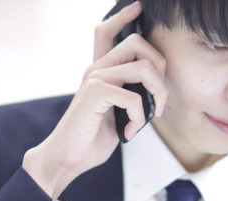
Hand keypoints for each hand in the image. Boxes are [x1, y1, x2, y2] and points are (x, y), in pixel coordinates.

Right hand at [23, 0, 168, 198]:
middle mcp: (95, 69)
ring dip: (157, 95)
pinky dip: (140, 118)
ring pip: (143, 67)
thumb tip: (157, 90)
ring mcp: (94, 79)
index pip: (106, 31)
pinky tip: (131, 132)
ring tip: (151, 117)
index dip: (123, 15)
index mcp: (99, 71)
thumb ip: (131, 95)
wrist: (67, 159)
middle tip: (160, 98)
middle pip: (137, 42)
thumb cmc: (91, 138)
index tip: (138, 7)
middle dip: (160, 68)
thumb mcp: (116, 113)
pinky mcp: (95, 94)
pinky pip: (134, 97)